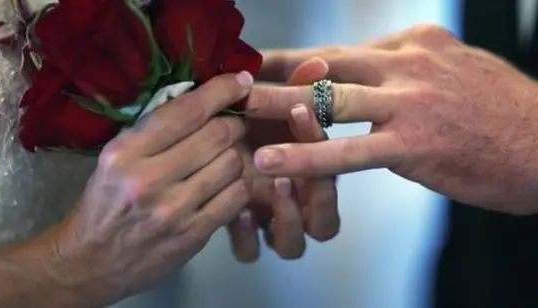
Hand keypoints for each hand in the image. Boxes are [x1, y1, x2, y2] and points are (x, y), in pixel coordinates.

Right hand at [49, 72, 251, 305]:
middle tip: (233, 125)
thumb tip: (203, 100)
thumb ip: (154, 131)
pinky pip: (237, 197)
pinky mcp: (193, 235)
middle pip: (217, 135)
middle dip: (234, 124)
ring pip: (232, 164)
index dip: (221, 91)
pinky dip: (240, 184)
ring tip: (226, 157)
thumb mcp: (115, 158)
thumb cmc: (103, 203)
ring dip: (236, 155)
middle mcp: (149, 178)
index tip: (240, 81)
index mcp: (126, 152)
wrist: (89, 262)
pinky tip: (229, 184)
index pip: (186, 111)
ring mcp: (174, 209)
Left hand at [227, 58, 339, 260]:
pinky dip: (248, 237)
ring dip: (287, 221)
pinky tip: (238, 211)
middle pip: (324, 225)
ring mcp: (271, 225)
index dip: (326, 153)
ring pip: (293, 246)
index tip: (301, 115)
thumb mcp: (270, 106)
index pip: (333, 177)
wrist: (203, 145)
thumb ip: (295, 88)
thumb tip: (318, 63)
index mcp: (314, 176)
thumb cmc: (248, 123)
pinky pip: (252, 252)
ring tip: (272, 188)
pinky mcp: (243, 237)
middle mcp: (299, 207)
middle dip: (316, 200)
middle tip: (296, 171)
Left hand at [246, 25, 537, 219]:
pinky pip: (349, 151)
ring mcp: (410, 103)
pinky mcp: (416, 145)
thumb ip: (411, 70)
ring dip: (275, 107)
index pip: (341, 50)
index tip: (260, 62)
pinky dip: (305, 156)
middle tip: (228, 80)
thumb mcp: (456, 70)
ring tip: (232, 115)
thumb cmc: (505, 113)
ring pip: (328, 100)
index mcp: (415, 44)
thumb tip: (373, 75)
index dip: (296, 58)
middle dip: (273, 72)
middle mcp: (408, 64)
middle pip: (324, 64)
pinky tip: (270, 162)